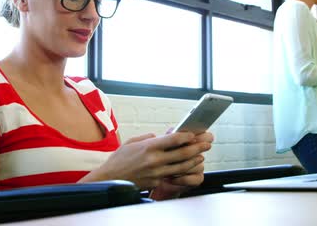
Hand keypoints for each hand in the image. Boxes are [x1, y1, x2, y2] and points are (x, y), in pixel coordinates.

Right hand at [80, 132, 211, 190]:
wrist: (109, 180)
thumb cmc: (119, 160)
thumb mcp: (132, 142)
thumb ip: (148, 138)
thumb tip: (161, 136)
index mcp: (148, 147)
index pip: (173, 139)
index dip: (186, 136)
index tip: (194, 133)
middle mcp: (154, 160)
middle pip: (182, 153)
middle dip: (197, 147)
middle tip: (207, 143)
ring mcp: (156, 173)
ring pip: (181, 166)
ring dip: (194, 160)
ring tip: (202, 155)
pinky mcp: (156, 182)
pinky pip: (173, 176)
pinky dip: (182, 170)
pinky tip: (188, 167)